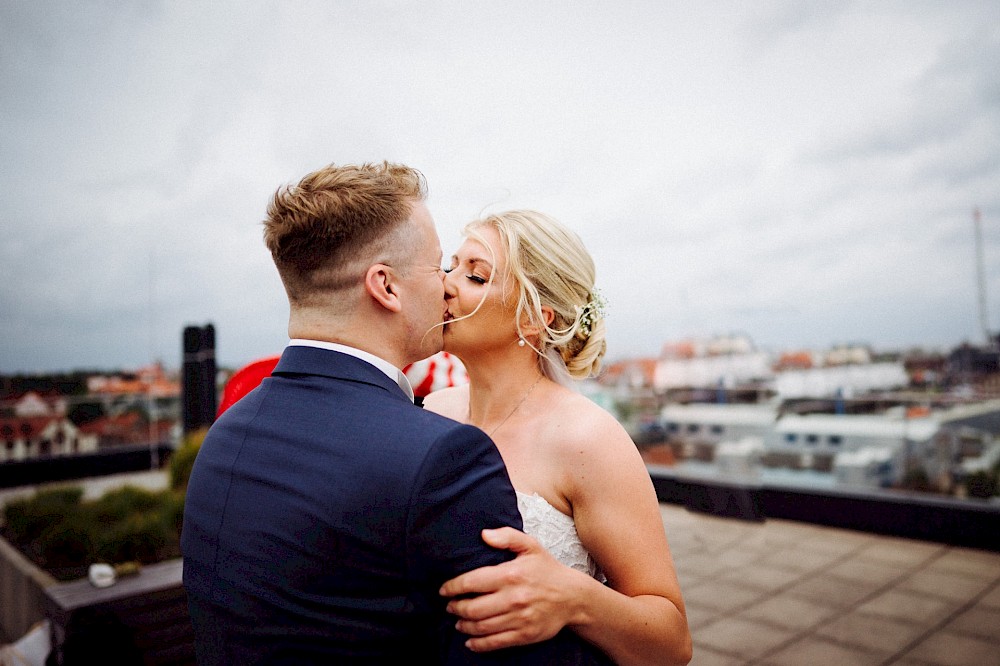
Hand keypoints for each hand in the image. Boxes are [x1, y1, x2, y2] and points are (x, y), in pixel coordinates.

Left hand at [439, 527, 583, 651]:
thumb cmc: (547, 569)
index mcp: (511, 574)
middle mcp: (513, 598)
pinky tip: (470, 640)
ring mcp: (519, 619)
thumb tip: (484, 535)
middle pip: (473, 608)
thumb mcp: (531, 546)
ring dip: (464, 625)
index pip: (472, 582)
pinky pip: (495, 642)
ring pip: (481, 627)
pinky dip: (478, 644)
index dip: (453, 587)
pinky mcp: (524, 635)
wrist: (573, 597)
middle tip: (449, 606)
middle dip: (455, 608)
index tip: (444, 590)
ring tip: (458, 621)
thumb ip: (507, 536)